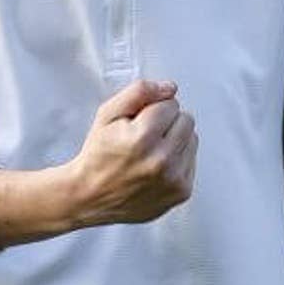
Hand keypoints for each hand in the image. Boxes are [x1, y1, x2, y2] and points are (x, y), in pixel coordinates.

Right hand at [65, 78, 196, 227]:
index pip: (170, 103)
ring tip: (150, 151)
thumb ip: (138, 92)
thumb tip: (170, 88)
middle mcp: (161, 160)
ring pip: (192, 138)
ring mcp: (174, 178)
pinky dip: (177, 159)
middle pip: (186, 119)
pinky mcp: (182, 191)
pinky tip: (157, 165)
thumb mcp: (107, 114)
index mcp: (142, 137)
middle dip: (167, 122)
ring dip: (174, 140)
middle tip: (145, 136)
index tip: (138, 122)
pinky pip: (192, 160)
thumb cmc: (98, 155)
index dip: (152, 109)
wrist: (91, 196)